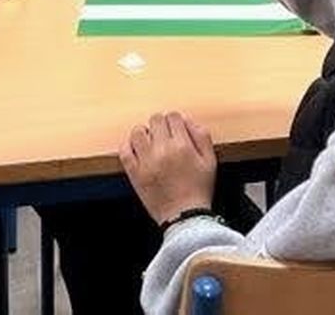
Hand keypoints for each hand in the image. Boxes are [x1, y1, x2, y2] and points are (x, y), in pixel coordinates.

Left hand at [120, 111, 217, 225]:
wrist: (184, 217)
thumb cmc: (198, 190)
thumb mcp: (210, 161)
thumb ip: (202, 136)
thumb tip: (187, 120)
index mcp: (182, 146)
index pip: (173, 116)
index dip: (175, 121)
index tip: (176, 129)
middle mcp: (162, 150)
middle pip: (155, 120)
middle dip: (161, 125)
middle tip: (164, 137)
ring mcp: (146, 161)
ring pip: (138, 131)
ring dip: (144, 133)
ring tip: (151, 143)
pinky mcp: (134, 173)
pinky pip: (124, 150)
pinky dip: (128, 146)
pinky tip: (137, 150)